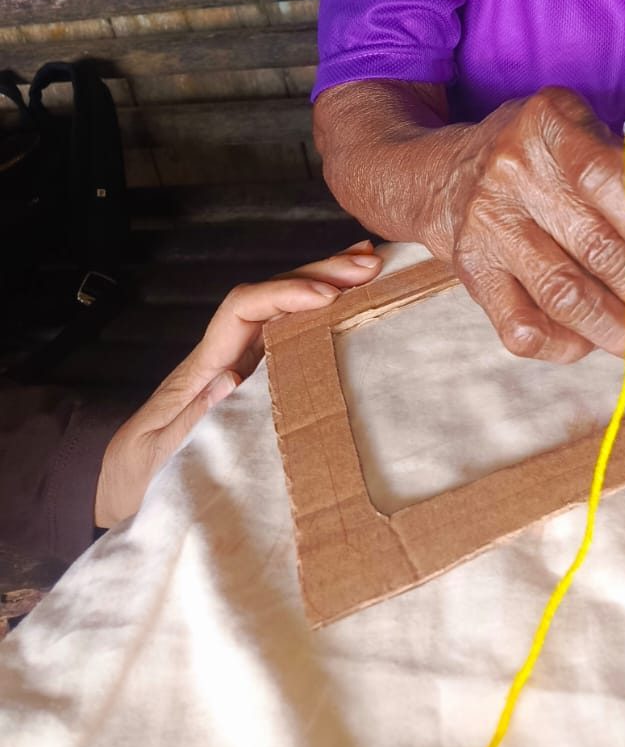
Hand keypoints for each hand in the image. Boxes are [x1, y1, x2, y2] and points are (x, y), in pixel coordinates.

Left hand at [94, 243, 381, 528]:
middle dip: (319, 273)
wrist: (131, 484)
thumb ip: (191, 417)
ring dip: (327, 281)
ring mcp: (245, 359)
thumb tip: (230, 375)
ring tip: (370, 263)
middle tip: (367, 263)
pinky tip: (350, 296)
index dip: (284, 294)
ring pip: (285, 307)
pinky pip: (293, 332)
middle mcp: (227, 350)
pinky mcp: (259, 374)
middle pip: (272, 295)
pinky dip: (323, 310)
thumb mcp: (158, 453)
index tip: (326, 296)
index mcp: (204, 364)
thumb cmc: (143, 471)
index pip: (243, 308)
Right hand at [431, 87, 624, 365]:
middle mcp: (510, 172)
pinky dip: (565, 345)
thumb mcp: (583, 138)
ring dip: (617, 328)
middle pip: (591, 245)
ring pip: (561, 293)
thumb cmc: (541, 159)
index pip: (602, 177)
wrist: (452, 174)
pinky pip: (521, 325)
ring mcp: (486, 226)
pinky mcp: (472, 272)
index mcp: (545, 126)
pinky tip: (594, 344)